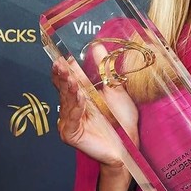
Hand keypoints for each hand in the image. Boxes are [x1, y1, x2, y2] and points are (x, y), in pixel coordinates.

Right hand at [51, 44, 138, 165]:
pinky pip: (72, 118)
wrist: (129, 144)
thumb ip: (103, 68)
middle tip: (60, 63)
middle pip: (64, 89)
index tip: (62, 56)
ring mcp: (69, 121)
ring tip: (70, 77)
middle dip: (63, 75)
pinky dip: (75, 106)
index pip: (67, 80)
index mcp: (80, 96)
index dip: (64, 68)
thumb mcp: (114, 88)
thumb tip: (97, 45)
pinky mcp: (71, 134)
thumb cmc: (122, 120)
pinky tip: (78, 95)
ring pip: (67, 102)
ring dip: (69, 88)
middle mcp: (71, 108)